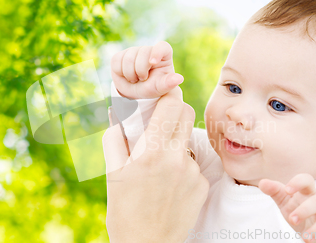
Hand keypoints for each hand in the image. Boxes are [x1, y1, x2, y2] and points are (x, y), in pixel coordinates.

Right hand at [103, 87, 208, 241]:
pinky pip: (194, 165)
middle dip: (174, 112)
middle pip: (187, 114)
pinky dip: (182, 168)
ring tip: (159, 168)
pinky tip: (169, 185)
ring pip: (188, 141)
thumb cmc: (123, 211)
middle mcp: (177, 159)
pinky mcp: (202, 186)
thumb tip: (116, 112)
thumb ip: (115, 138)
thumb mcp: (113, 172)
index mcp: (152, 152)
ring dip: (175, 144)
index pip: (172, 105)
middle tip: (160, 122)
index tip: (161, 96)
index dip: (167, 95)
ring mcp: (193, 173)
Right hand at [110, 41, 183, 98]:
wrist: (135, 93)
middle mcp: (148, 50)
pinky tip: (126, 76)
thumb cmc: (152, 88)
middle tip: (143, 79)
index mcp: (163, 55)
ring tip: (135, 79)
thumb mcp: (160, 88)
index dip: (157, 52)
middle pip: (142, 52)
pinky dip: (120, 72)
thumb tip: (179, 78)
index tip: (153, 62)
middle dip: (140, 70)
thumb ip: (168, 83)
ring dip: (130, 74)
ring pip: (128, 57)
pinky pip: (117, 61)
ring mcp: (133, 51)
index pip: (162, 47)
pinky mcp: (120, 55)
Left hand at [259, 174, 315, 242]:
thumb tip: (262, 182)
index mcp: (307, 192)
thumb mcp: (284, 202)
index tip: (287, 190)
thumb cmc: (297, 211)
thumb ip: (275, 191)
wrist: (312, 229)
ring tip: (306, 238)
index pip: (307, 180)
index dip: (298, 182)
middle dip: (305, 210)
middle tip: (292, 220)